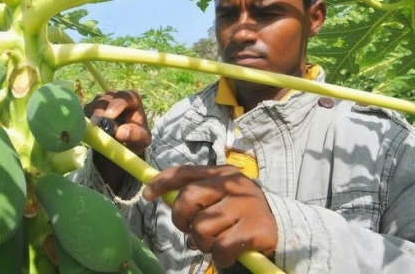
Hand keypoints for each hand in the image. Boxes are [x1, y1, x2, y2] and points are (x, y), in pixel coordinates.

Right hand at [84, 89, 150, 154]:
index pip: (124, 96)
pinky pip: (85, 112)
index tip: (109, 117)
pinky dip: (86, 120)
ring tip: (93, 130)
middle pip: (105, 99)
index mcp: (132, 99)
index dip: (116, 105)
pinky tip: (89, 130)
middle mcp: (115, 96)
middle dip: (100, 111)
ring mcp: (102, 101)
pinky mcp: (90, 109)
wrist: (123, 145)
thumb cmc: (136, 137)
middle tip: (97, 124)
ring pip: (94, 104)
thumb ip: (135, 134)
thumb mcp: (142, 139)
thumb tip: (121, 133)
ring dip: (93, 117)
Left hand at [142, 165, 277, 267]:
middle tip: (190, 230)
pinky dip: (220, 257)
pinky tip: (228, 254)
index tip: (147, 194)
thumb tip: (158, 193)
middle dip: (181, 220)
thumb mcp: (218, 197)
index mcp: (221, 173)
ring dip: (204, 243)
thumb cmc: (237, 214)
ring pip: (202, 228)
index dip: (162, 182)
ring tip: (216, 242)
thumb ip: (194, 192)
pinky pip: (221, 247)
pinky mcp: (257, 229)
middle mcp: (234, 184)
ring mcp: (247, 205)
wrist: (281, 229)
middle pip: (188, 198)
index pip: (185, 172)